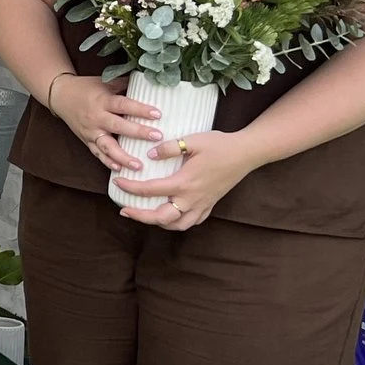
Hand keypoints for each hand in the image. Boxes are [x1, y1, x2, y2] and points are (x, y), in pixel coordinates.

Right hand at [49, 74, 157, 174]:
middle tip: (157, 137)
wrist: (60, 96)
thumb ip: (124, 85)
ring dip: (123, 157)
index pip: (123, 105)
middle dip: (138, 132)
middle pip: (118, 126)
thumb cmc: (85, 88)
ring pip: (107, 146)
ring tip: (138, 165)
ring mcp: (90, 131)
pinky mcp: (86, 140)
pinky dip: (107, 162)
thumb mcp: (104, 82)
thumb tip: (148, 82)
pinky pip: (97, 153)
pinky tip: (119, 168)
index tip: (157, 114)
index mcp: (102, 101)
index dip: (140, 109)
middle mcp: (96, 117)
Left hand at [112, 129, 254, 230]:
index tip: (117, 183)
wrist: (247, 153)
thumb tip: (149, 154)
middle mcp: (192, 198)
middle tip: (124, 210)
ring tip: (146, 215)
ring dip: (160, 223)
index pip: (150, 189)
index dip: (130, 188)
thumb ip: (169, 148)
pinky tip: (171, 216)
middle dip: (140, 216)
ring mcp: (202, 203)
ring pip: (178, 224)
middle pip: (161, 217)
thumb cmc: (220, 145)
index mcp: (184, 182)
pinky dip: (179, 222)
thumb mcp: (192, 140)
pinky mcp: (211, 203)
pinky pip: (193, 221)